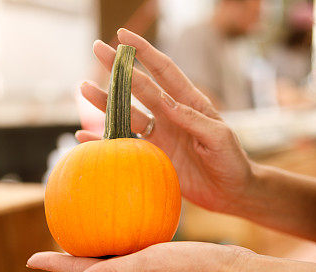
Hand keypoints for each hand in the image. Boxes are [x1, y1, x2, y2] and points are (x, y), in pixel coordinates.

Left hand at [27, 242, 250, 271]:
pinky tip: (127, 209)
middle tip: (49, 238)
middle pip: (89, 262)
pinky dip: (121, 226)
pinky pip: (132, 238)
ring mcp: (144, 263)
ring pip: (109, 250)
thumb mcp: (147, 266)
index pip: (79, 270)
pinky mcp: (160, 253)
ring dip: (91, 240)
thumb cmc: (189, 268)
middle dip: (67, 254)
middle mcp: (129, 271)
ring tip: (78, 223)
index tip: (29, 259)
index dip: (54, 264)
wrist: (226, 269)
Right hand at [77, 28, 253, 214]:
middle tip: (97, 49)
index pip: (164, 71)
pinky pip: (124, 146)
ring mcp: (160, 135)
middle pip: (139, 87)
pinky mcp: (153, 157)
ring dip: (106, 102)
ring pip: (127, 114)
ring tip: (83, 88)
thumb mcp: (219, 138)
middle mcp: (170, 115)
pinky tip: (84, 135)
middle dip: (118, 68)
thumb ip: (194, 120)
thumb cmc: (232, 161)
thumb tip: (167, 104)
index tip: (123, 36)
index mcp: (189, 103)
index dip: (144, 52)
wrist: (232, 192)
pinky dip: (104, 141)